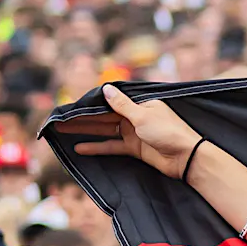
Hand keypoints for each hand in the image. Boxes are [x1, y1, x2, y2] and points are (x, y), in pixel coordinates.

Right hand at [71, 83, 199, 177]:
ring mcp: (134, 132)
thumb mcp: (143, 115)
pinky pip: (112, 145)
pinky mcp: (134, 148)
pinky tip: (80, 147)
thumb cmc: (168, 132)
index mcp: (140, 103)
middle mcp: (135, 115)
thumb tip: (106, 88)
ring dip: (86, 130)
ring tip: (63, 130)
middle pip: (104, 115)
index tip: (71, 106)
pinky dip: (97, 147)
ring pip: (105, 129)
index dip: (90, 104)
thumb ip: (121, 105)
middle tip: (60, 119)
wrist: (186, 158)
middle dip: (83, 118)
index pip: (110, 101)